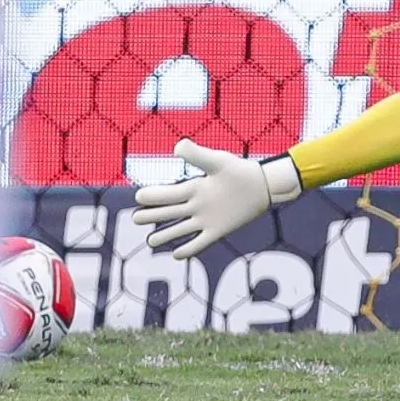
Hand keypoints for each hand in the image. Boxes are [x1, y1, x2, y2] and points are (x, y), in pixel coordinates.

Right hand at [132, 139, 302, 258]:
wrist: (263, 185)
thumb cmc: (240, 170)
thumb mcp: (218, 161)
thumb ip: (197, 154)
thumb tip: (177, 146)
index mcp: (194, 188)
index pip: (168, 194)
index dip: (153, 196)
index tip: (139, 197)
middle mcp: (196, 205)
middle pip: (169, 212)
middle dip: (152, 215)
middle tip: (136, 218)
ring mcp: (206, 220)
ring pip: (180, 229)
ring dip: (165, 235)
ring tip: (151, 242)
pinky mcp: (218, 231)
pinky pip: (200, 243)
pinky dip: (188, 249)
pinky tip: (176, 254)